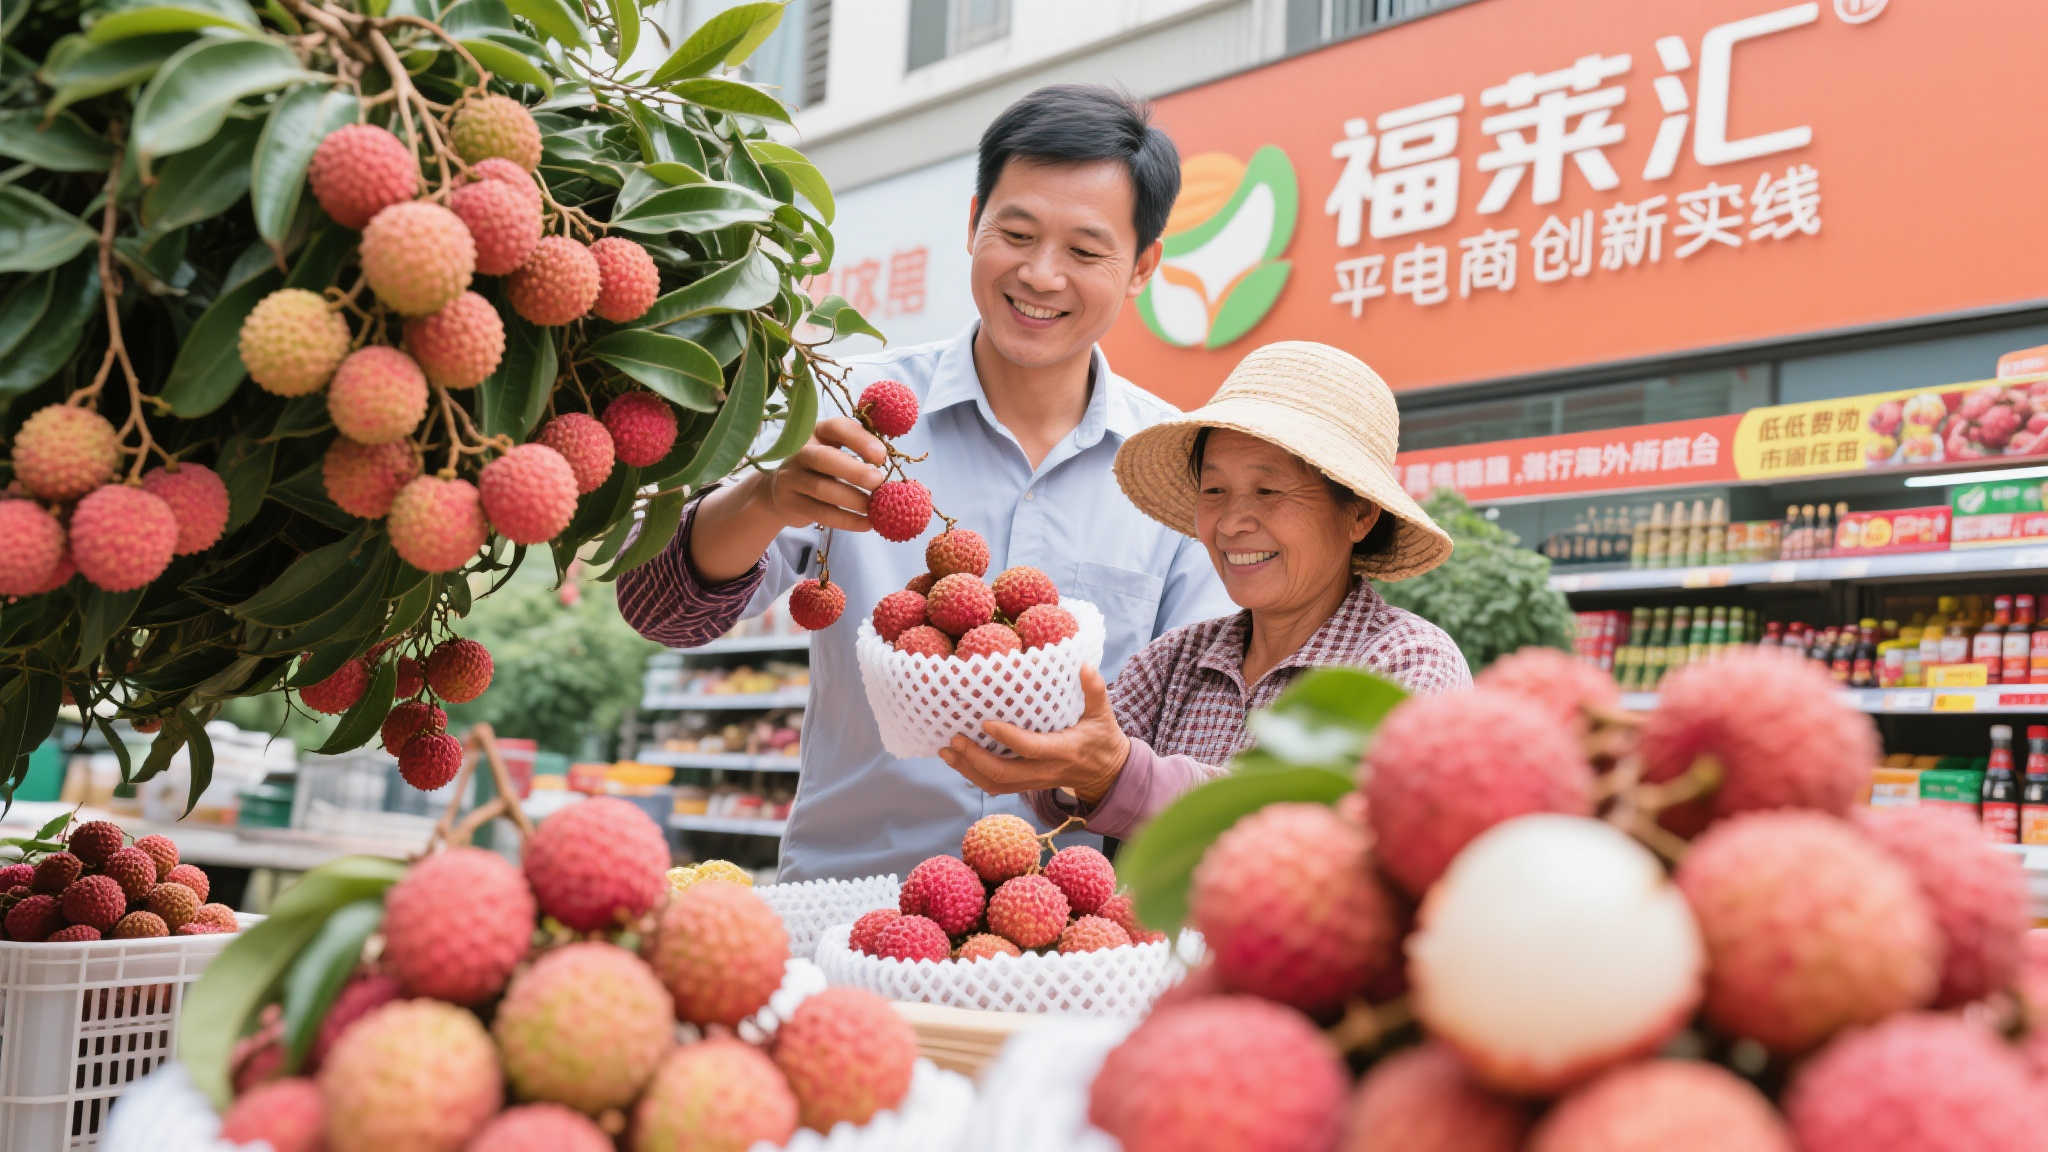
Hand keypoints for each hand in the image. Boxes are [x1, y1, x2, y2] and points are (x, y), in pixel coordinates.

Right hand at [755, 416, 888, 532]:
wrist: (781, 493)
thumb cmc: (821, 470)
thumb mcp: (835, 452)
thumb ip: (859, 451)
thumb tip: (892, 460)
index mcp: (817, 432)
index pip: (836, 427)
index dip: (859, 440)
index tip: (882, 456)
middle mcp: (800, 451)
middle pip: (823, 458)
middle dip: (853, 470)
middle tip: (878, 482)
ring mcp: (791, 477)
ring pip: (821, 488)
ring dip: (852, 499)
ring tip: (874, 507)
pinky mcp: (789, 502)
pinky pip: (820, 513)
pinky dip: (846, 520)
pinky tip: (866, 523)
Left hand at [938, 666, 1129, 802]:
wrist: (1107, 774)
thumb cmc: (1102, 739)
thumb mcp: (1103, 714)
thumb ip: (1095, 690)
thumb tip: (1084, 666)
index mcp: (1064, 751)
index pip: (1031, 748)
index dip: (1007, 738)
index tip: (985, 723)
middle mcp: (1046, 771)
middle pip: (1004, 774)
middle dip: (975, 759)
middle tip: (955, 739)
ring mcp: (1035, 781)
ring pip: (996, 784)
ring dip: (968, 770)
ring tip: (946, 752)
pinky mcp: (1027, 785)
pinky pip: (997, 787)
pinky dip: (974, 775)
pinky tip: (958, 760)